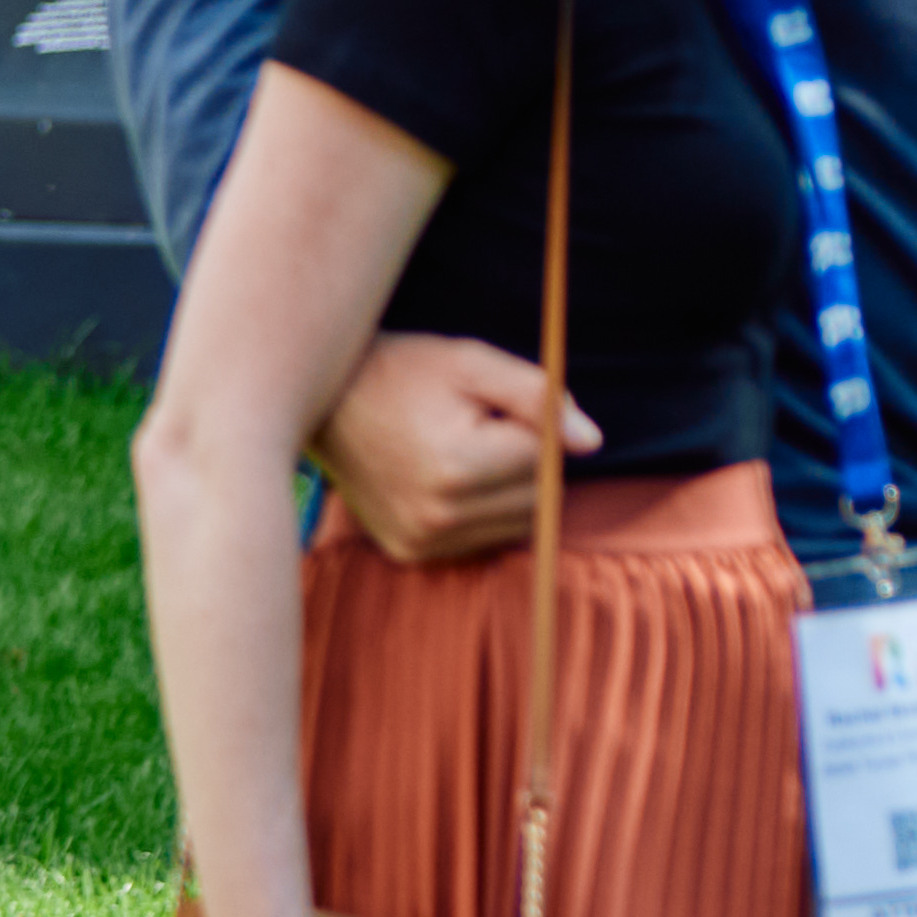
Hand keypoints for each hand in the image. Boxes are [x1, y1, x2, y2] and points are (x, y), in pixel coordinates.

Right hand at [324, 331, 585, 559]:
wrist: (325, 405)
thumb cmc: (403, 373)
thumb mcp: (471, 363)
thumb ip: (538, 396)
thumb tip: (591, 443)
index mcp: (456, 468)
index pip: (543, 457)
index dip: (532, 423)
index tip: (493, 404)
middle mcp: (438, 517)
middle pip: (537, 496)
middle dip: (527, 459)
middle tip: (481, 425)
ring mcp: (421, 541)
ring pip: (517, 522)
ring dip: (511, 488)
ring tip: (466, 450)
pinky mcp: (410, 553)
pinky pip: (482, 538)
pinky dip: (484, 510)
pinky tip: (452, 477)